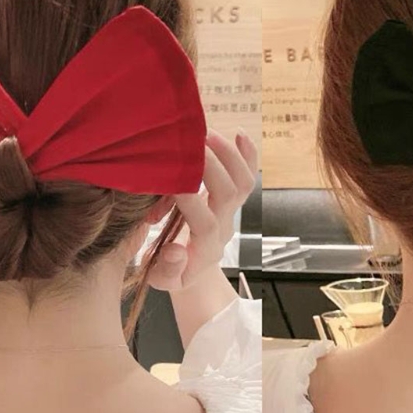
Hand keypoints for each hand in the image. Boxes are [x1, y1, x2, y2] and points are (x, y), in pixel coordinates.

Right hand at [146, 130, 257, 291]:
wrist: (193, 271)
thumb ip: (168, 269)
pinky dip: (247, 154)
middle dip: (210, 167)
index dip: (190, 202)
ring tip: (205, 134)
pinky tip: (238, 132)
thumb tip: (175, 252)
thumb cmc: (173, 272)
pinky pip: (248, 175)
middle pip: (227, 194)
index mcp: (205, 248)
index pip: (205, 223)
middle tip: (188, 145)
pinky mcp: (234, 199)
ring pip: (242, 182)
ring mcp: (231, 211)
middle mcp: (223, 226)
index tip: (170, 183)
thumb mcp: (164, 280)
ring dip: (228, 155)